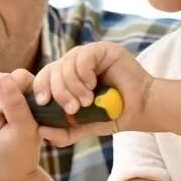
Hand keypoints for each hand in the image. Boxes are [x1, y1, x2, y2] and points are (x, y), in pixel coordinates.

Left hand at [32, 41, 156, 146]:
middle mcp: (76, 64)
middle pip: (52, 69)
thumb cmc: (114, 116)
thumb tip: (41, 130)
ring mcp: (89, 55)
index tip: (43, 102)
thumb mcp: (84, 126)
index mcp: (67, 78)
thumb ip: (64, 131)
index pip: (45, 77)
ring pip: (66, 62)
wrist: (141, 111)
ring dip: (73, 85)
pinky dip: (83, 72)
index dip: (40, 88)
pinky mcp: (103, 49)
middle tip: (72, 109)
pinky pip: (83, 55)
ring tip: (87, 101)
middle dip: (58, 91)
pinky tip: (93, 85)